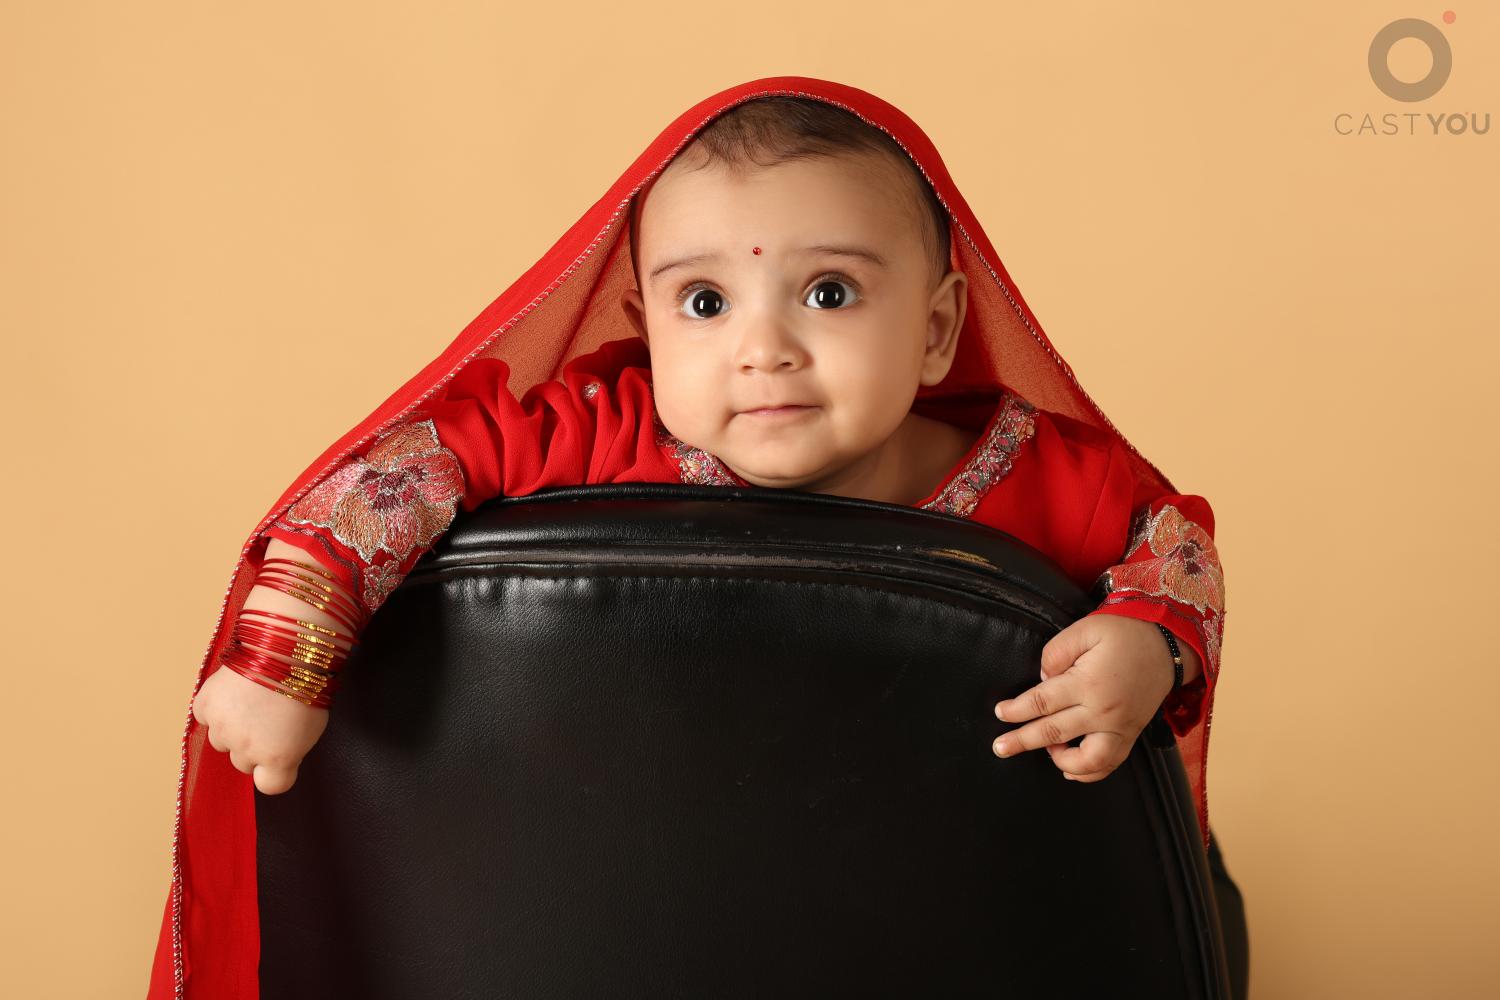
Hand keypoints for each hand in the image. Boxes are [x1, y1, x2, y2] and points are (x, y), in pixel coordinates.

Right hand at [191, 664, 329, 794]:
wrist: (284, 647)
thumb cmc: (306, 684)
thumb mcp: (312, 726)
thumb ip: (290, 750)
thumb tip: (276, 756)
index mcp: (278, 759)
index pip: (270, 785)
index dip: (275, 769)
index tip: (280, 753)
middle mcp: (246, 750)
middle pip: (244, 763)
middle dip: (254, 746)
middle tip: (267, 719)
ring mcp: (222, 729)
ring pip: (221, 742)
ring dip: (232, 729)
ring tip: (251, 701)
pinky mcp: (204, 706)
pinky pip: (206, 717)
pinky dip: (215, 708)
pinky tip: (233, 692)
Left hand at [991, 615, 1179, 782]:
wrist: (1168, 644)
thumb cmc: (1124, 633)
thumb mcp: (1086, 629)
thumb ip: (1056, 652)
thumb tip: (1042, 679)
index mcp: (1088, 683)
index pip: (1042, 702)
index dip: (1017, 709)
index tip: (1000, 713)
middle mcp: (1103, 711)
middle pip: (1054, 733)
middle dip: (1022, 741)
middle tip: (1000, 747)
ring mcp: (1120, 728)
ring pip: (1086, 760)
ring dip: (1059, 761)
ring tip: (1043, 752)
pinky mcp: (1131, 735)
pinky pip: (1109, 764)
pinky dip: (1088, 772)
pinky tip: (1070, 768)